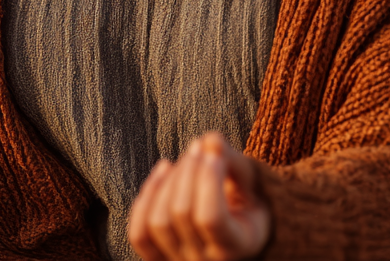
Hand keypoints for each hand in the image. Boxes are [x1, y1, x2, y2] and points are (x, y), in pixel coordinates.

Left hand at [128, 132, 270, 260]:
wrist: (237, 228)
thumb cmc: (246, 202)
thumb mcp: (250, 183)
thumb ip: (233, 161)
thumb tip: (210, 141)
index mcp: (236, 248)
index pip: (211, 218)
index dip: (209, 179)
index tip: (215, 155)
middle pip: (181, 214)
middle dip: (188, 171)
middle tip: (199, 148)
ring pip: (158, 222)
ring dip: (169, 181)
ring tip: (185, 159)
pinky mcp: (157, 256)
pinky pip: (139, 233)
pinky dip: (148, 195)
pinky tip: (165, 168)